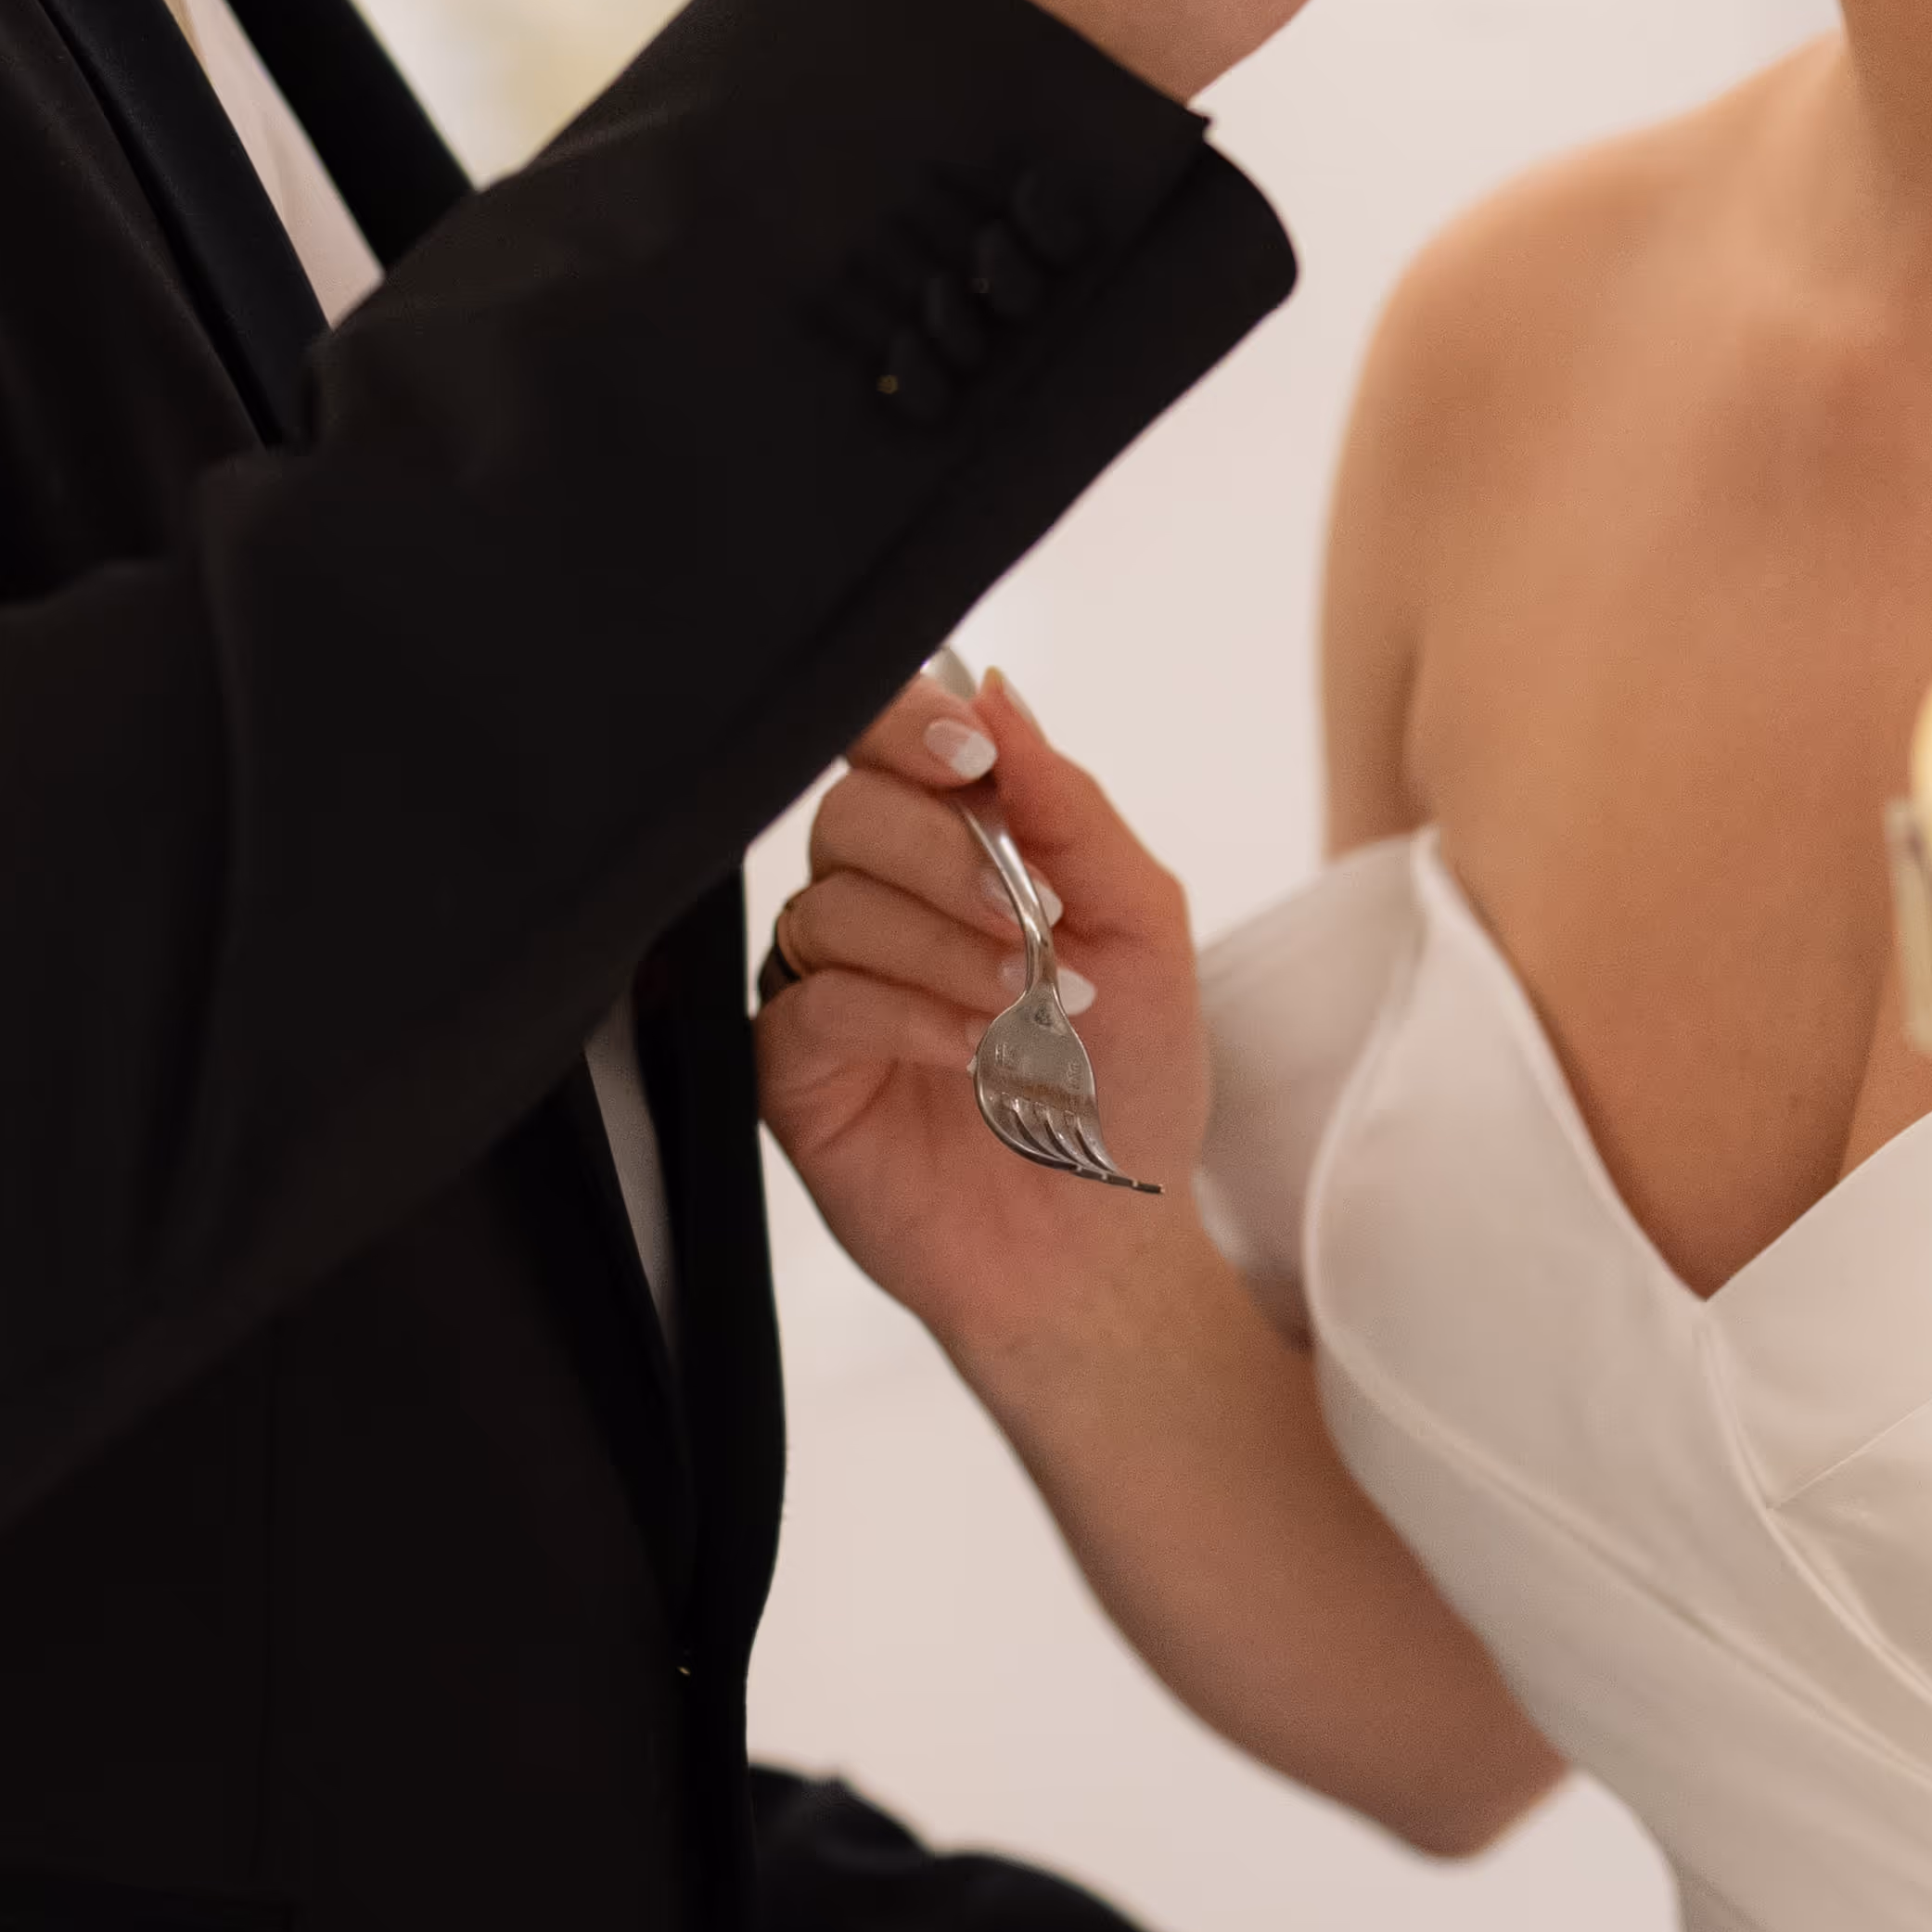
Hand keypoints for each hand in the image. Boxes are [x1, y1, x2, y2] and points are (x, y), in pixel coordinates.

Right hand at [754, 673, 1206, 1369]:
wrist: (1105, 1237)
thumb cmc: (1125, 1081)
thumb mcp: (1139, 928)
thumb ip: (1069, 806)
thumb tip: (996, 695)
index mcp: (952, 849)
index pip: (887, 739)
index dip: (910, 727)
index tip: (973, 760)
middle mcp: (876, 902)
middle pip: (850, 812)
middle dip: (945, 856)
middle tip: (1028, 923)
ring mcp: (826, 983)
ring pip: (831, 905)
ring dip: (941, 947)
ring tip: (1021, 1012)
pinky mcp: (792, 1067)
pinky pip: (814, 999)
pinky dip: (904, 1013)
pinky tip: (972, 1055)